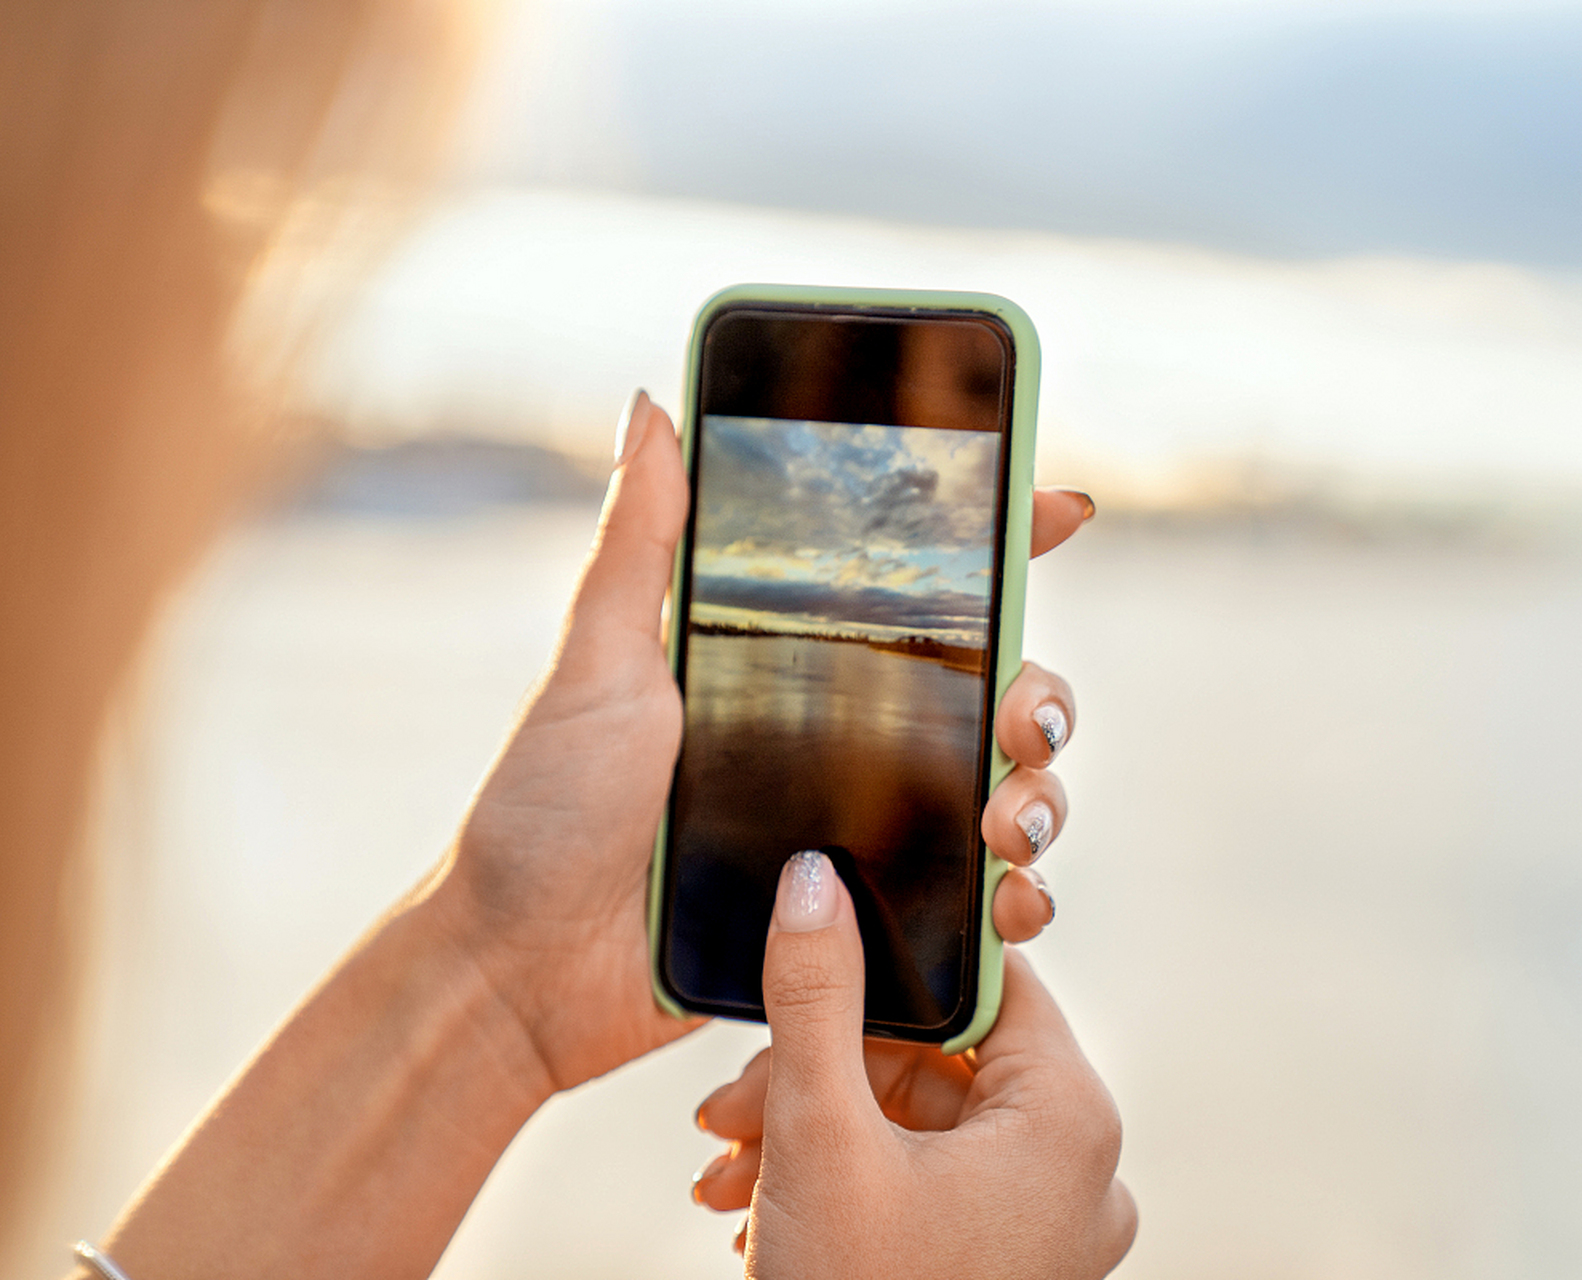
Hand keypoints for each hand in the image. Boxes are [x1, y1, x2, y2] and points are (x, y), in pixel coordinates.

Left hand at [437, 392, 1095, 1091]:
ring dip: (1038, 796)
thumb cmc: (543, 813)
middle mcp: (832, 738)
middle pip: (987, 692)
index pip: (907, 588)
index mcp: (781, 662)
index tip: (1057, 507)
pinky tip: (1011, 903)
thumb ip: (636, 543)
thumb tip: (649, 405)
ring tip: (1012, 818)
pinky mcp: (851, 920)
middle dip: (1038, 695)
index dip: (995, 542)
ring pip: (997, 794)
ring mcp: (849, 830)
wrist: (524, 972)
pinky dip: (1013, 903)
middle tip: (1026, 719)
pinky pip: (964, 904)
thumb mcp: (595, 665)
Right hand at [692, 854, 1136, 1277]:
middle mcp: (1080, 1170)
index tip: (813, 962)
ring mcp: (1047, 1230)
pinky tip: (758, 1210)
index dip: (887, 967)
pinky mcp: (1006, 1267)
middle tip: (727, 1109)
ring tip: (725, 1172)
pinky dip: (842, 1183)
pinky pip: (926, 1187)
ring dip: (808, 1133)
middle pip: (935, 1061)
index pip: (986, 982)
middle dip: (816, 1074)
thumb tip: (814, 880)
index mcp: (1068, 1119)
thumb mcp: (820, 1131)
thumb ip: (817, 993)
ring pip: (918, 1127)